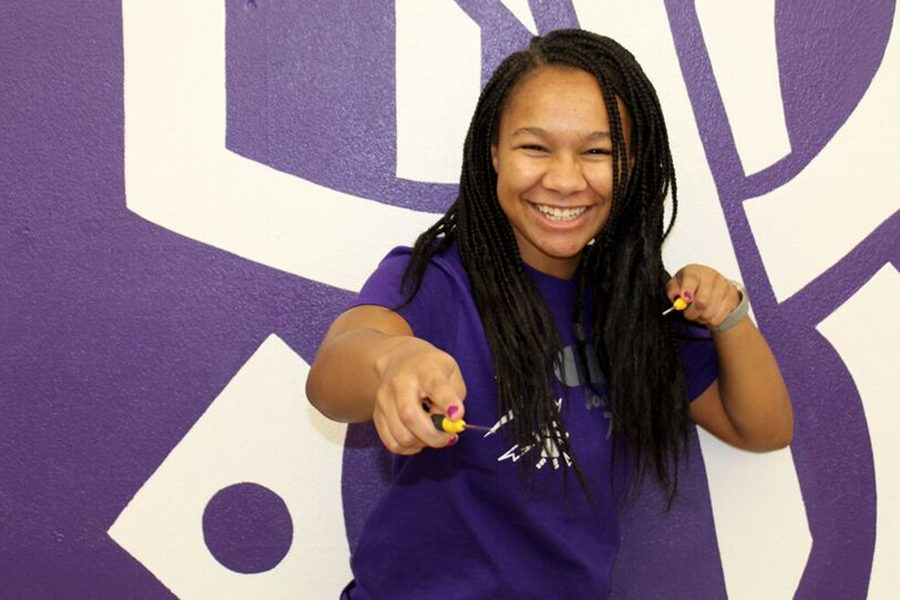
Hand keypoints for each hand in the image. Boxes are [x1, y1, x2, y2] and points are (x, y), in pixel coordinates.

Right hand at [372, 337, 466, 454]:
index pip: (435, 386)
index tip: (457, 416)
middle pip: (410, 417)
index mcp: (424, 368)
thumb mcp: (451, 372)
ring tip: (433, 434)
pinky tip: (419, 438)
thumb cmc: (431, 368)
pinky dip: (410, 448)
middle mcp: (399, 382)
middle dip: (434, 437)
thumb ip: (454, 396)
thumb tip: (447, 423)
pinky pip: (392, 443)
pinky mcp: (377, 414)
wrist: (399, 359)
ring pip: (401, 436)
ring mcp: (384, 399)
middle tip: (448, 438)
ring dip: (423, 443)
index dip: (447, 402)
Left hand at [666, 264, 741, 328]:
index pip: (692, 279)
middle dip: (691, 312)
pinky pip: (717, 319)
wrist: (712, 285)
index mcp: (694, 271)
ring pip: (709, 313)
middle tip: (687, 313)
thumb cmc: (690, 285)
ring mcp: (724, 287)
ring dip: (699, 318)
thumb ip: (673, 291)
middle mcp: (711, 276)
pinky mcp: (732, 299)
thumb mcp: (676, 285)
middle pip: (702, 302)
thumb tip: (678, 298)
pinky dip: (709, 321)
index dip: (687, 290)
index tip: (685, 299)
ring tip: (698, 312)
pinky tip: (707, 313)